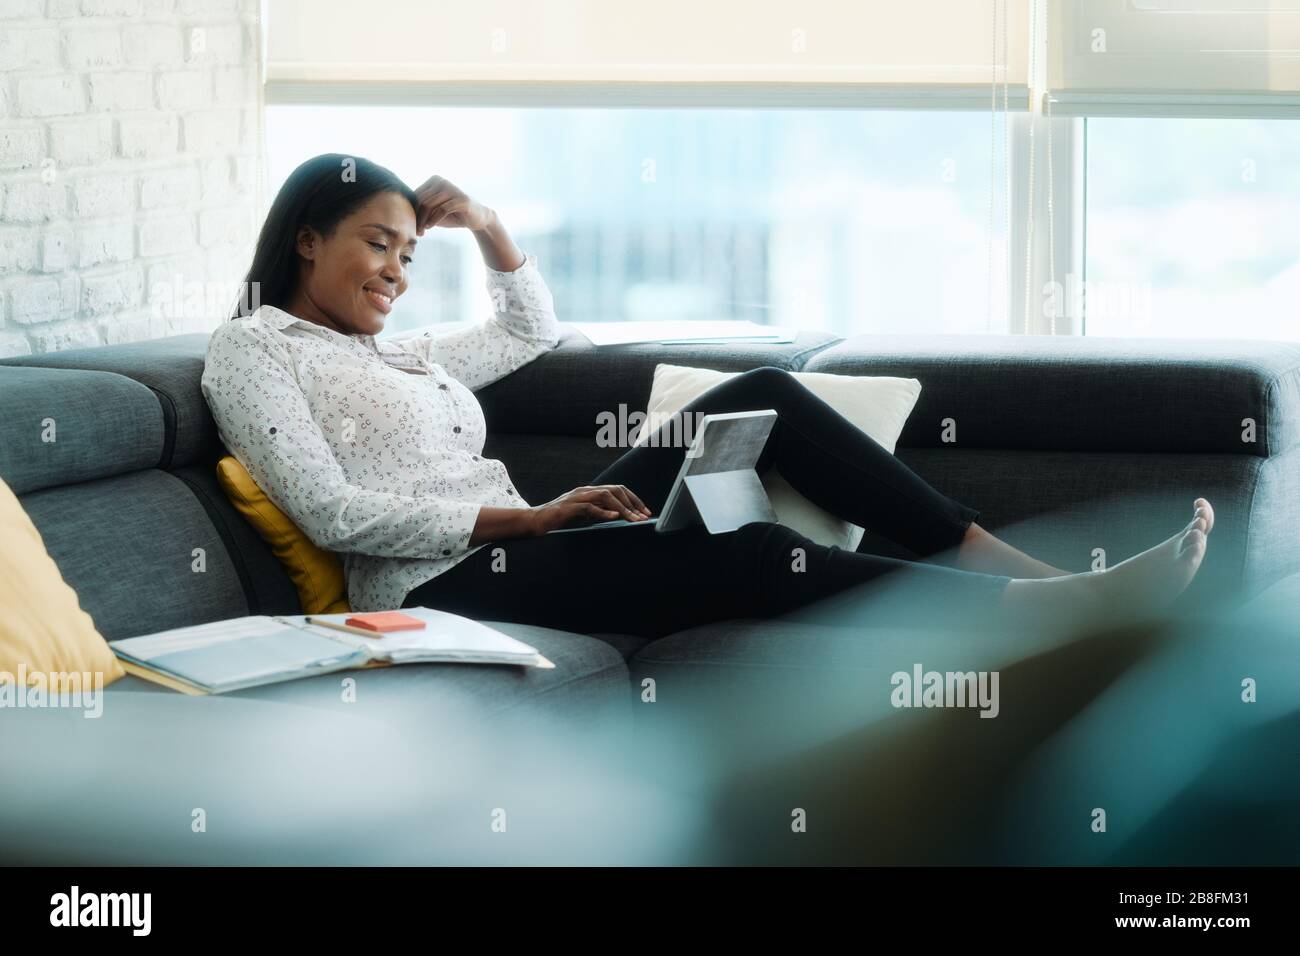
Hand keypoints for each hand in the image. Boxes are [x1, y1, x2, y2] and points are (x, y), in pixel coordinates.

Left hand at [413, 174, 494, 234]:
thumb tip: (401, 214)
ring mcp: (452, 189)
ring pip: (429, 204)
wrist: (477, 218)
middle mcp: (442, 181)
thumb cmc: (453, 215)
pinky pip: (442, 209)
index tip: (411, 226)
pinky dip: (434, 220)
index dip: (412, 211)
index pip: (416, 195)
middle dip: (417, 217)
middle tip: (416, 231)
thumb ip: (421, 209)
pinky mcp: (461, 199)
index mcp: (434, 181)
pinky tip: (430, 227)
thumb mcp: (434, 211)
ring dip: (423, 220)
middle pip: (421, 199)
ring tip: (422, 231)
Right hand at [526, 485, 653, 534]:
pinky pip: (589, 507)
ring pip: (605, 496)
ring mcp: (576, 498)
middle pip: (615, 490)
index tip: (645, 512)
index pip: (617, 490)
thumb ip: (598, 514)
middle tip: (643, 517)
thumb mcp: (583, 516)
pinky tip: (614, 517)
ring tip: (633, 520)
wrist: (534, 522)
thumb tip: (619, 518)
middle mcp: (585, 491)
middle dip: (632, 503)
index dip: (634, 500)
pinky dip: (603, 511)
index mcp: (589, 492)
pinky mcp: (568, 508)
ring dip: (622, 508)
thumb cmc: (558, 521)